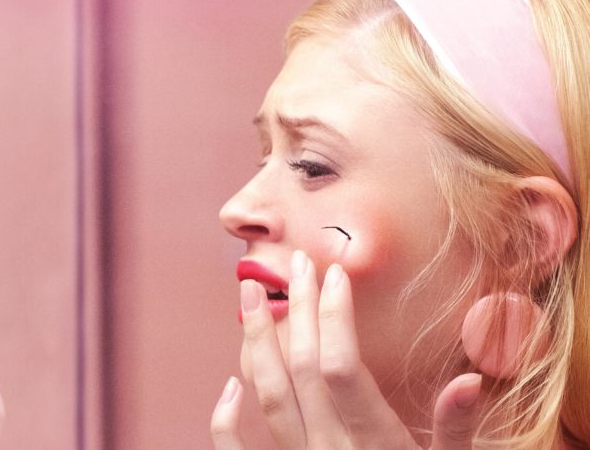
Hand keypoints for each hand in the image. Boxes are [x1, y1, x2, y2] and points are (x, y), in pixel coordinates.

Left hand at [211, 251, 479, 448]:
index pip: (340, 366)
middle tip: (297, 264)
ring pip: (268, 395)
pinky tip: (228, 382)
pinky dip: (224, 418)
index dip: (334, 315)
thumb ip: (455, 430)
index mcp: (373, 443)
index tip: (335, 273)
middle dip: (298, 309)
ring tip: (248, 292)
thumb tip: (469, 380)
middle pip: (302, 367)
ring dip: (254, 340)